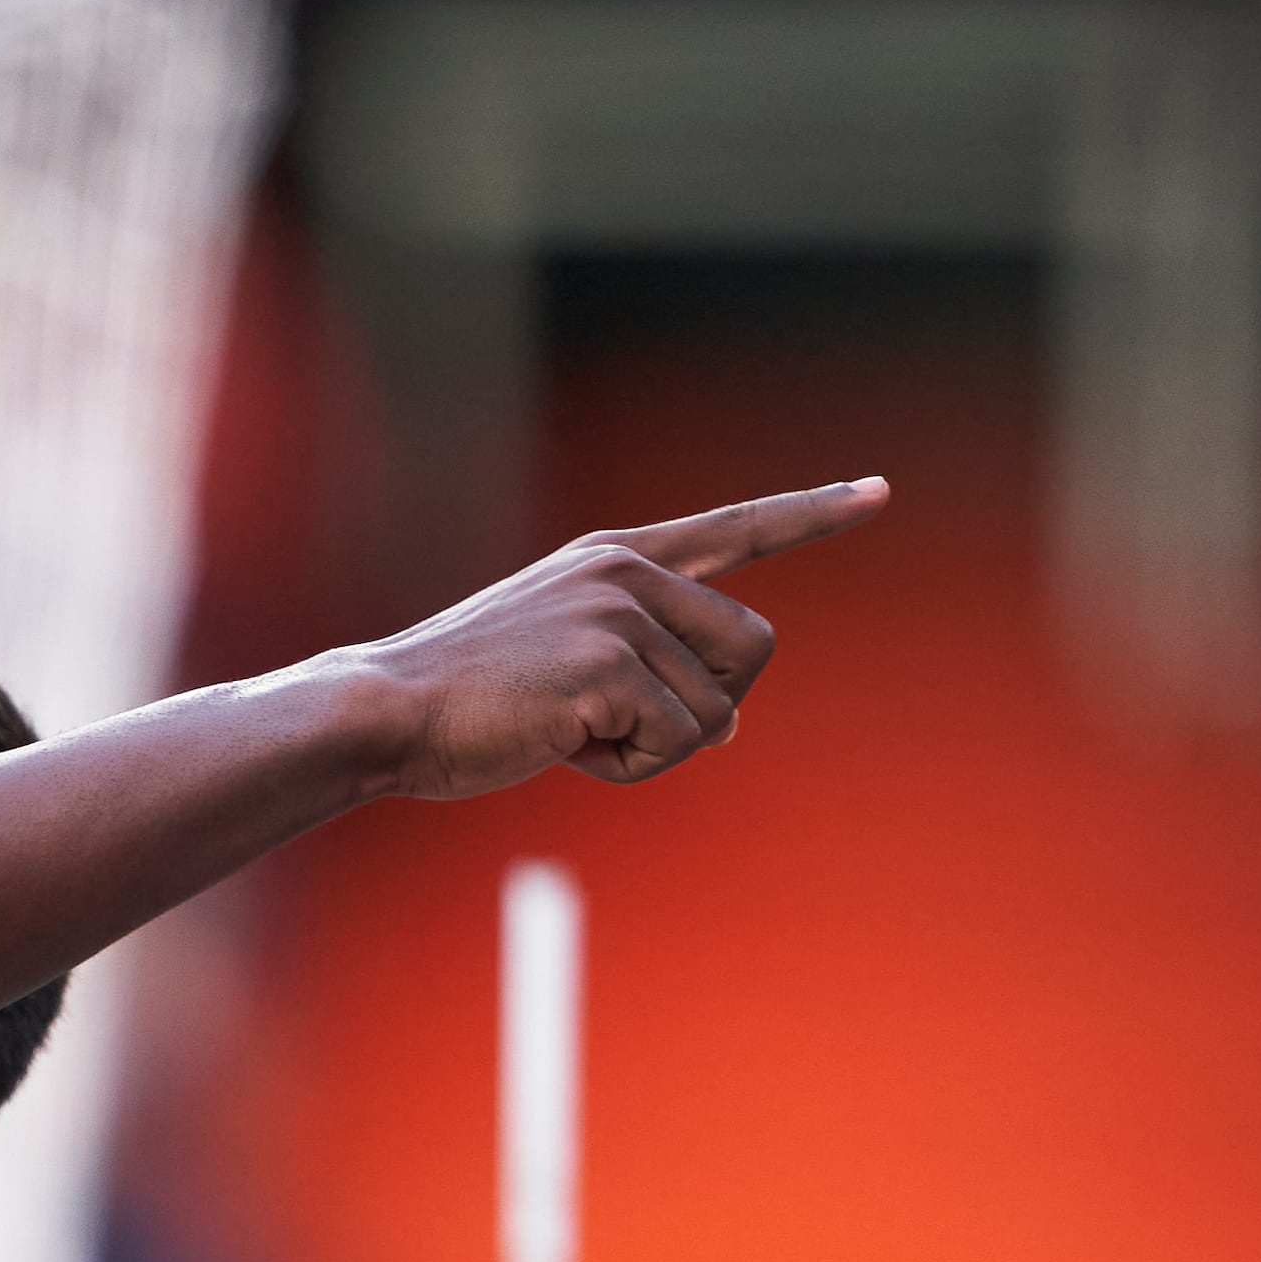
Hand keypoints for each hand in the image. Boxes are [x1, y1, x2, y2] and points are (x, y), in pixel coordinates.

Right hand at [341, 479, 885, 798]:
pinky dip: (628, 768)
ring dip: (654, 748)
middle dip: (706, 704)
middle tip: (617, 725)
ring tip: (568, 735)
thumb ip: (647, 669)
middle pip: (753, 648)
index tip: (877, 493)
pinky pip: (677, 742)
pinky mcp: (611, 667)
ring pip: (716, 712)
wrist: (383, 713)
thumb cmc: (463, 701)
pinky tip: (562, 748)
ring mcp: (619, 616)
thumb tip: (728, 726)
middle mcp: (627, 572)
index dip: (813, 514)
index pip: (735, 528)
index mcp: (614, 557)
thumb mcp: (562, 661)